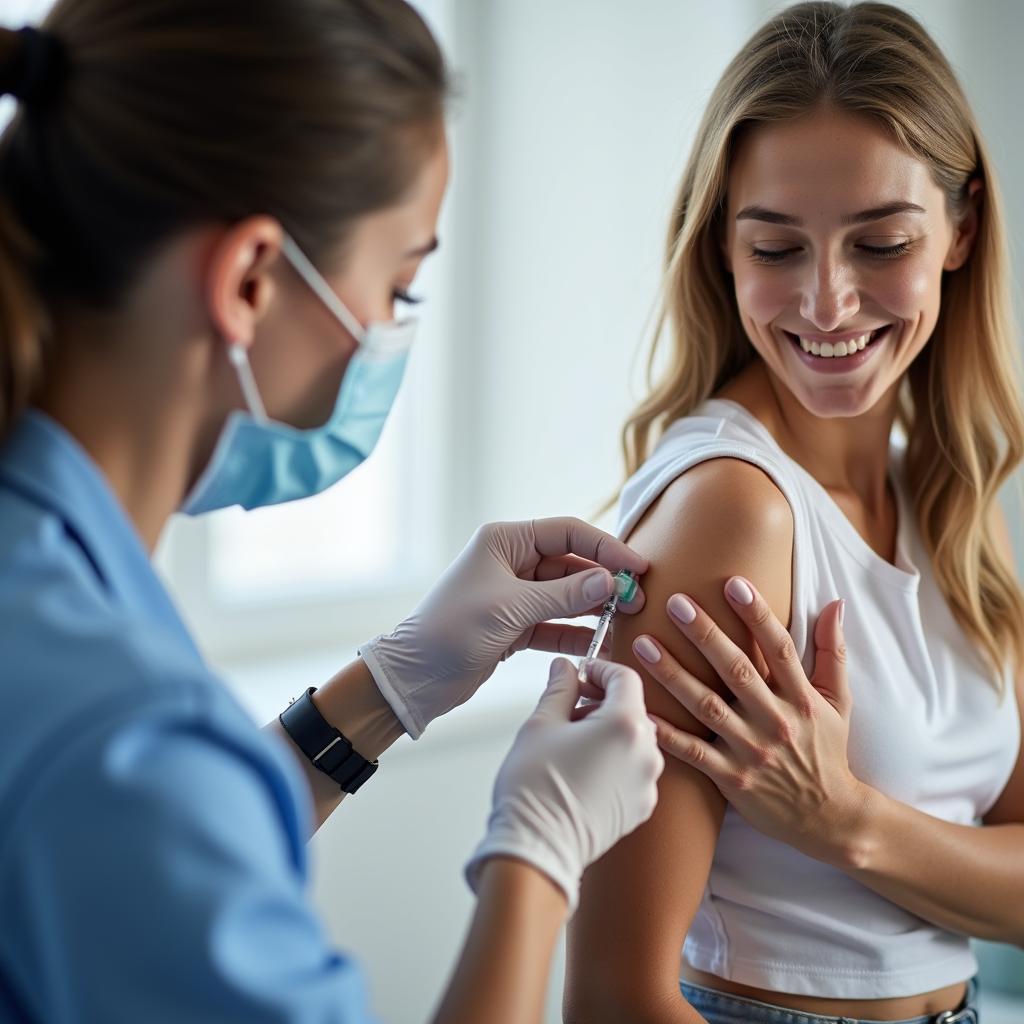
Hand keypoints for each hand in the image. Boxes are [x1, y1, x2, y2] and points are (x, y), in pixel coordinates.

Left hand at [359, 517, 647, 737]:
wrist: (415, 677)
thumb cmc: (451, 631)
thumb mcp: (510, 608)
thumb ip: (562, 595)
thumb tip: (609, 582)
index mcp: (504, 541)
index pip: (567, 533)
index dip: (605, 547)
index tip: (637, 566)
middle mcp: (511, 562)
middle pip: (571, 564)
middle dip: (604, 581)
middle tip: (637, 598)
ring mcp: (514, 595)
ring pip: (566, 595)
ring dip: (594, 608)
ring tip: (627, 620)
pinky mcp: (515, 626)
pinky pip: (555, 623)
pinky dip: (577, 632)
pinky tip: (601, 643)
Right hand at [465, 657, 662, 912]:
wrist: (537, 849)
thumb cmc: (535, 787)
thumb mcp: (541, 724)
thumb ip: (559, 688)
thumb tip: (564, 667)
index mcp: (625, 725)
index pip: (625, 677)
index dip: (601, 668)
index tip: (581, 673)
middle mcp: (648, 753)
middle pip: (632, 709)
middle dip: (602, 701)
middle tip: (569, 707)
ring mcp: (648, 783)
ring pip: (633, 740)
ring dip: (608, 732)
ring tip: (571, 743)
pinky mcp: (642, 807)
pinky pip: (634, 770)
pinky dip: (614, 761)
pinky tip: (582, 770)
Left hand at [635, 577, 868, 862]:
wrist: (831, 818)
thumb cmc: (828, 751)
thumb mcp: (839, 701)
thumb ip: (833, 651)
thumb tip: (834, 603)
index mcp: (801, 699)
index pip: (779, 648)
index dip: (757, 614)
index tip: (734, 583)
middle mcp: (776, 721)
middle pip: (737, 671)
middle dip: (705, 634)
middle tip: (675, 602)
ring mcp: (751, 750)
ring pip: (707, 707)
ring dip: (673, 675)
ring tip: (644, 645)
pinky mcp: (732, 778)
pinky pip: (693, 753)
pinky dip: (667, 734)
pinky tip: (641, 712)